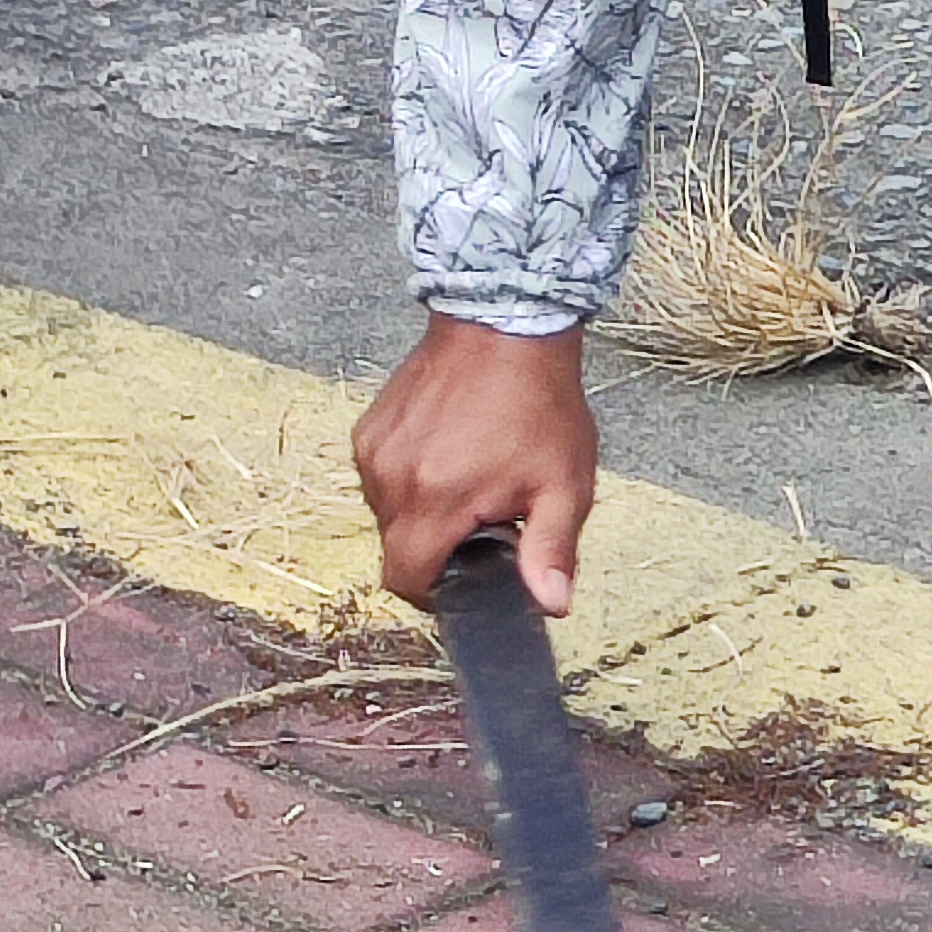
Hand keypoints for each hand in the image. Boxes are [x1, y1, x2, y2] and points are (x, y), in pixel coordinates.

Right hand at [353, 313, 597, 614]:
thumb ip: (552, 551)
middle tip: (484, 521)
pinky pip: (381, 479)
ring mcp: (375, 450)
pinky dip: (410, 482)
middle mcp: (391, 477)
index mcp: (434, 499)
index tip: (467, 578)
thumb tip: (553, 605)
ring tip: (469, 483)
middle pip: (396, 550)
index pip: (405, 580)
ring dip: (423, 515)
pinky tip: (449, 456)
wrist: (505, 326)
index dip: (434, 594)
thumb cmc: (539, 404)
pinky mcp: (369, 429)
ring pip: (387, 515)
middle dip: (436, 551)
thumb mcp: (562, 485)